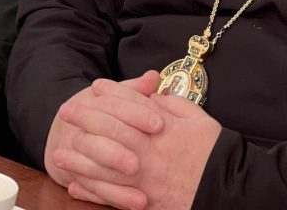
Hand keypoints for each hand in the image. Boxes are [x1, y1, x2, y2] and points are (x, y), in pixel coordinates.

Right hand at [45, 71, 163, 207]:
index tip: (159, 124)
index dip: (137, 115)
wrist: (63, 128)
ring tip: (142, 198)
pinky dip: (113, 199)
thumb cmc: (97, 109)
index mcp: (91, 106)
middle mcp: (80, 132)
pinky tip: (134, 204)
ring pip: (93, 173)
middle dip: (118, 155)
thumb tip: (153, 77)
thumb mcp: (114, 94)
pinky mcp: (78, 178)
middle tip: (139, 164)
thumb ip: (135, 89)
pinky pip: (95, 192)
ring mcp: (77, 157)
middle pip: (99, 143)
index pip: (114, 108)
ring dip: (117, 188)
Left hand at [67, 84, 222, 209]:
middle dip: (87, 119)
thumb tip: (154, 97)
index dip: (112, 94)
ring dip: (80, 159)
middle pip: (112, 131)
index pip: (132, 106)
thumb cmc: (214, 153)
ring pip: (105, 166)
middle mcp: (151, 151)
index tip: (96, 87)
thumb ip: (174, 106)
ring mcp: (145, 178)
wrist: (226, 188)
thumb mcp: (199, 120)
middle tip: (67, 111)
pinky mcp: (145, 201)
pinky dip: (92, 191)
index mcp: (165, 128)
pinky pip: (112, 196)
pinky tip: (76, 185)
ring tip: (60, 152)